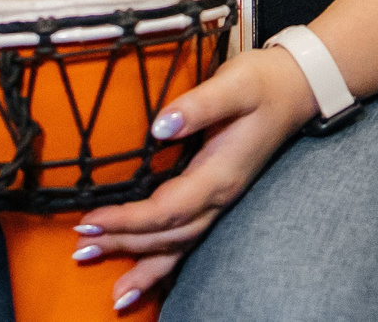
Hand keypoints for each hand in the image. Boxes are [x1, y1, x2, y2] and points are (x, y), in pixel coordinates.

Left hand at [75, 45, 319, 308]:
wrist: (297, 88)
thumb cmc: (264, 83)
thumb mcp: (234, 85)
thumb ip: (199, 106)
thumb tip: (160, 126)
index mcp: (219, 175)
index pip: (166, 209)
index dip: (128, 221)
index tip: (90, 221)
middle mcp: (219, 197)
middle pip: (168, 235)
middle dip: (124, 246)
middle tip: (81, 251)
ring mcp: (220, 201)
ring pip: (179, 246)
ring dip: (144, 267)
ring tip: (115, 295)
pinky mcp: (216, 196)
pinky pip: (188, 238)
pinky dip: (166, 261)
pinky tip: (148, 276)